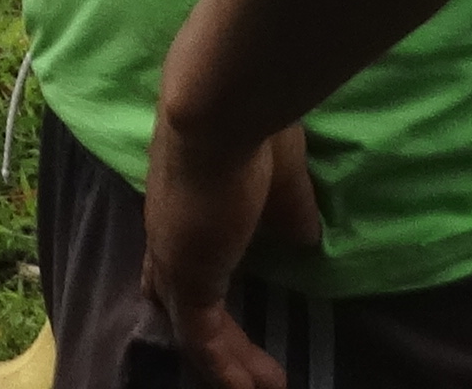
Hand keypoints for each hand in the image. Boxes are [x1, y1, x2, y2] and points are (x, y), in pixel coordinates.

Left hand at [140, 114, 324, 388]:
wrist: (222, 110)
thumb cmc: (254, 129)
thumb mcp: (283, 181)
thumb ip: (288, 214)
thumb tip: (302, 241)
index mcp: (183, 207)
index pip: (177, 259)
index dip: (195, 290)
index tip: (227, 316)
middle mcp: (168, 234)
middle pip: (179, 301)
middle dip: (214, 338)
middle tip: (250, 368)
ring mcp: (173, 256)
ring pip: (193, 327)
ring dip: (229, 361)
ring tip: (264, 385)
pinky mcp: (188, 277)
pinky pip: (202, 339)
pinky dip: (225, 368)